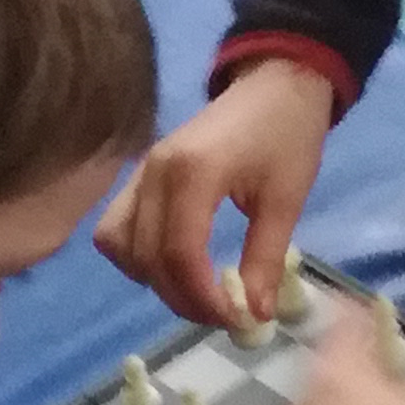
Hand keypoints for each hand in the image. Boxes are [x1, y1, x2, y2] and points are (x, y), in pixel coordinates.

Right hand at [97, 59, 335, 329]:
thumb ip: (265, 259)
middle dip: (180, 297)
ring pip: (117, 243)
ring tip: (195, 291)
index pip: (178, 254)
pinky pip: (116, 225)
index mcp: (192, 173)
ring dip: (150, 278)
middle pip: (145, 257)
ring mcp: (140, 172)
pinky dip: (136, 255)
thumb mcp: (286, 200)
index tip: (233, 320)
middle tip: (221, 315)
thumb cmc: (288, 136)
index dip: (201, 298)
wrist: (275, 84)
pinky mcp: (139, 175)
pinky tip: (173, 265)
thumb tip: (254, 317)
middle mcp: (153, 172)